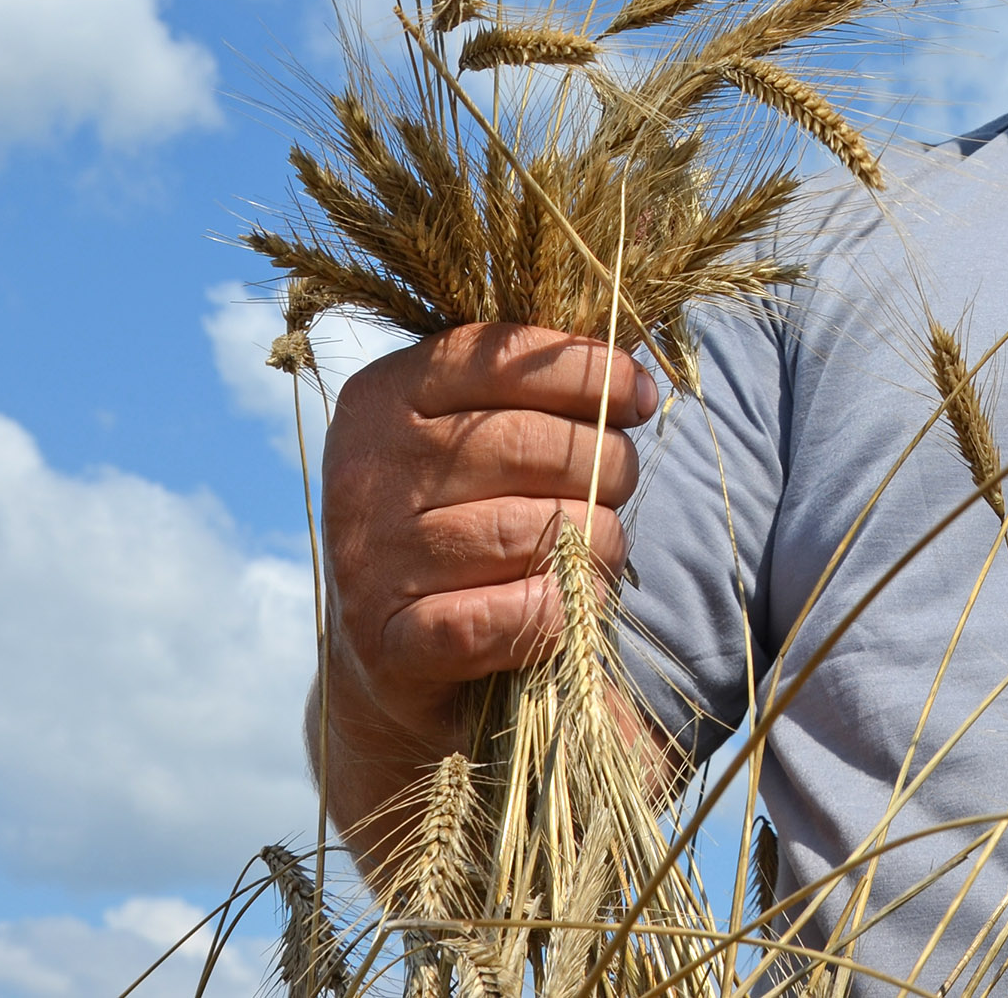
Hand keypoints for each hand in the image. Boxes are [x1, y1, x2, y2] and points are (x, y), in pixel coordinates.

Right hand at [321, 323, 652, 754]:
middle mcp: (367, 470)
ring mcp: (372, 558)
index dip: (587, 372)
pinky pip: (509, 614)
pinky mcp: (391, 641)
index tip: (639, 396)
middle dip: (604, 463)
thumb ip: (534, 392)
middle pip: (528, 444)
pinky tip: (565, 601)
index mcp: (385, 397)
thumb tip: (631, 378)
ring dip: (596, 542)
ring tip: (602, 547)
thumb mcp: (475, 432)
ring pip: (531, 531)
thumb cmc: (459, 517)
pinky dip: (556, 610)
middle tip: (619, 483)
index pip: (499, 358)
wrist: (387, 649)